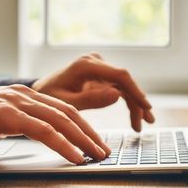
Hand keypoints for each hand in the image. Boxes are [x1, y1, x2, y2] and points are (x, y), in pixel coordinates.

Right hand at [0, 85, 110, 163]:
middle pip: (69, 113)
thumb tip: (43, 136)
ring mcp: (16, 102)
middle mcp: (25, 95)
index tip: (96, 141)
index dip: (84, 126)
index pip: (64, 109)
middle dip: (90, 134)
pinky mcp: (7, 115)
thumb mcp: (2, 119)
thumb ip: (23, 123)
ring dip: (83, 140)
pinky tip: (76, 157)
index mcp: (26, 95)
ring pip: (61, 121)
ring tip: (97, 155)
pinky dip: (63, 145)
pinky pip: (43, 131)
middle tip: (104, 150)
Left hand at [32, 53, 154, 131]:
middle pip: (125, 82)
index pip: (120, 75)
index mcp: (86, 65)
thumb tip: (117, 95)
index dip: (136, 91)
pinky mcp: (100, 76)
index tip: (146, 107)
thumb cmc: (49, 98)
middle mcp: (95, 63)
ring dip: (134, 104)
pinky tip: (134, 116)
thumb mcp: (66, 103)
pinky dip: (127, 102)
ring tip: (142, 124)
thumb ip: (90, 100)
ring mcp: (99, 68)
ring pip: (124, 86)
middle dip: (137, 102)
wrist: (41, 92)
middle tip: (147, 122)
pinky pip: (118, 89)